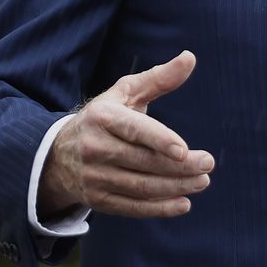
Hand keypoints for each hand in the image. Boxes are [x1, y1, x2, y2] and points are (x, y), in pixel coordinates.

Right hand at [38, 51, 213, 219]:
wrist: (59, 155)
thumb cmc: (104, 118)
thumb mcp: (124, 93)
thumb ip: (158, 78)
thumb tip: (190, 57)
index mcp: (102, 117)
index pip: (133, 129)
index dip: (159, 140)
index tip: (184, 150)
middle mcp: (94, 147)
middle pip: (143, 161)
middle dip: (180, 166)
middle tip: (208, 164)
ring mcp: (94, 176)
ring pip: (142, 186)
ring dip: (176, 187)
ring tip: (202, 181)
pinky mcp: (98, 200)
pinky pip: (133, 207)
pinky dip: (160, 208)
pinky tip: (183, 203)